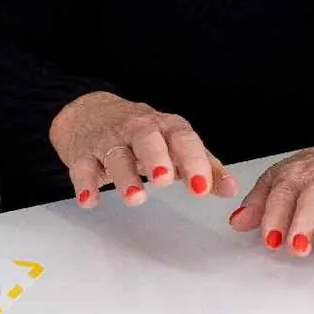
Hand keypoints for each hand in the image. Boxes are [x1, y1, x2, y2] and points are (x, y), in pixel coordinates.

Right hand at [49, 91, 237, 209]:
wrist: (88, 113)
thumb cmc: (140, 135)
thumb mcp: (174, 145)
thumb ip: (203, 167)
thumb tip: (232, 189)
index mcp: (166, 127)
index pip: (182, 139)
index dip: (193, 161)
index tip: (202, 188)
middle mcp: (138, 129)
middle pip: (147, 139)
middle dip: (156, 158)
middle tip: (165, 180)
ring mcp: (109, 139)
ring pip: (116, 154)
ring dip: (125, 177)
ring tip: (136, 198)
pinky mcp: (83, 153)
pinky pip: (82, 166)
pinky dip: (85, 183)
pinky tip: (89, 201)